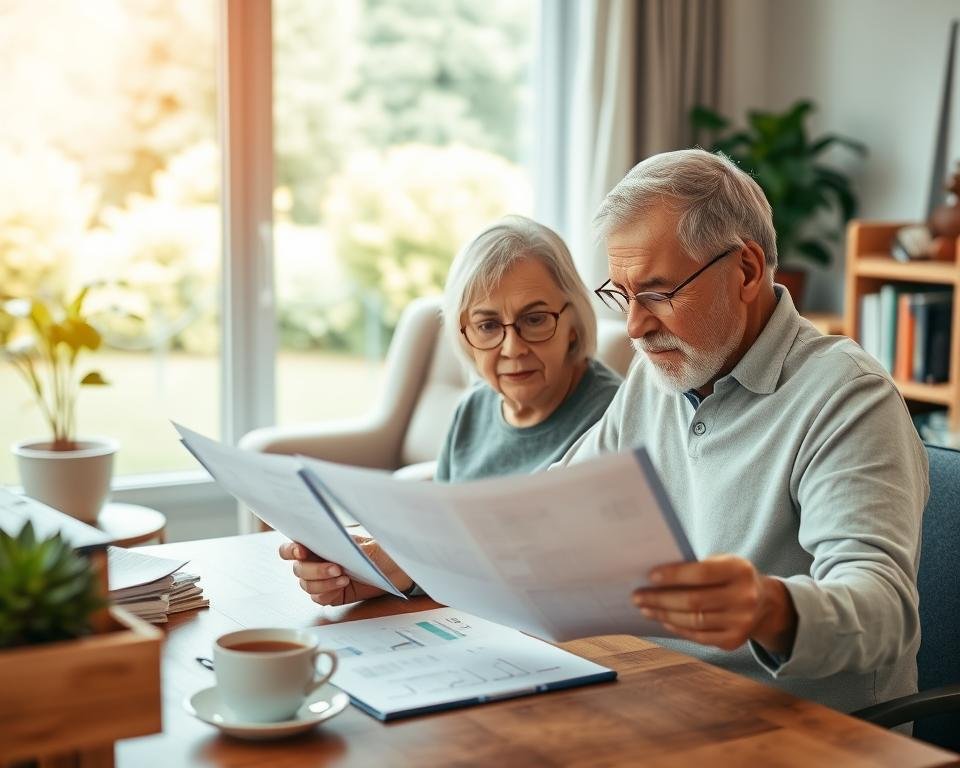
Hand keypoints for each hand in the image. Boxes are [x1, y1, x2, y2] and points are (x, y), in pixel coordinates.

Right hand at [277, 537, 412, 605]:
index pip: (292, 547)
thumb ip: (345, 546)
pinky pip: (318, 598)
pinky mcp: (333, 594)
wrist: (400, 570)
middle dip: (314, 570)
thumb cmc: (383, 550)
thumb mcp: (366, 544)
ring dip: (322, 583)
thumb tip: (327, 544)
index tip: (302, 552)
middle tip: (336, 568)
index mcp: (321, 543)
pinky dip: (327, 593)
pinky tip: (344, 585)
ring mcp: (324, 579)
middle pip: (298, 569)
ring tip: (344, 577)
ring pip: (306, 585)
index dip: (291, 550)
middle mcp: (319, 560)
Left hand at [632, 555, 796, 654]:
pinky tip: (663, 620)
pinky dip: (677, 628)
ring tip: (645, 608)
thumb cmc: (731, 576)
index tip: (650, 576)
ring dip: (664, 615)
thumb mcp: (723, 562)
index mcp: (740, 570)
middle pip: (694, 601)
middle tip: (637, 596)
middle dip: (661, 599)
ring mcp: (741, 623)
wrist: (764, 602)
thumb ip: (697, 567)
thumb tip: (656, 577)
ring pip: (694, 621)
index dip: (674, 575)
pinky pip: (699, 636)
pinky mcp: (734, 641)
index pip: (702, 573)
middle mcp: (745, 598)